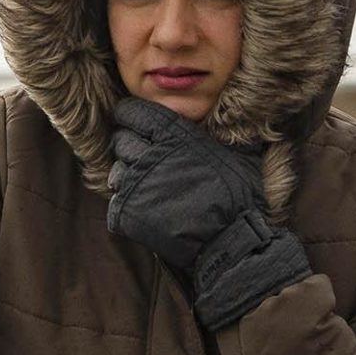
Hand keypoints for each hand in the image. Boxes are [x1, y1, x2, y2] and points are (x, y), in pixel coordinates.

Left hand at [107, 98, 267, 270]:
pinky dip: (127, 204)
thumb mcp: (240, 153)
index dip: (129, 116)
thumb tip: (231, 116)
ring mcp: (135, 183)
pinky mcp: (126, 211)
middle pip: (121, 140)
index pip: (133, 113)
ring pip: (117, 170)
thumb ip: (225, 132)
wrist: (228, 240)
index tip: (131, 121)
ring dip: (127, 175)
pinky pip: (115, 201)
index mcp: (173, 134)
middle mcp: (149, 154)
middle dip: (127, 145)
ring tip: (145, 185)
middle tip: (142, 156)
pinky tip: (145, 208)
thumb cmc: (239, 196)